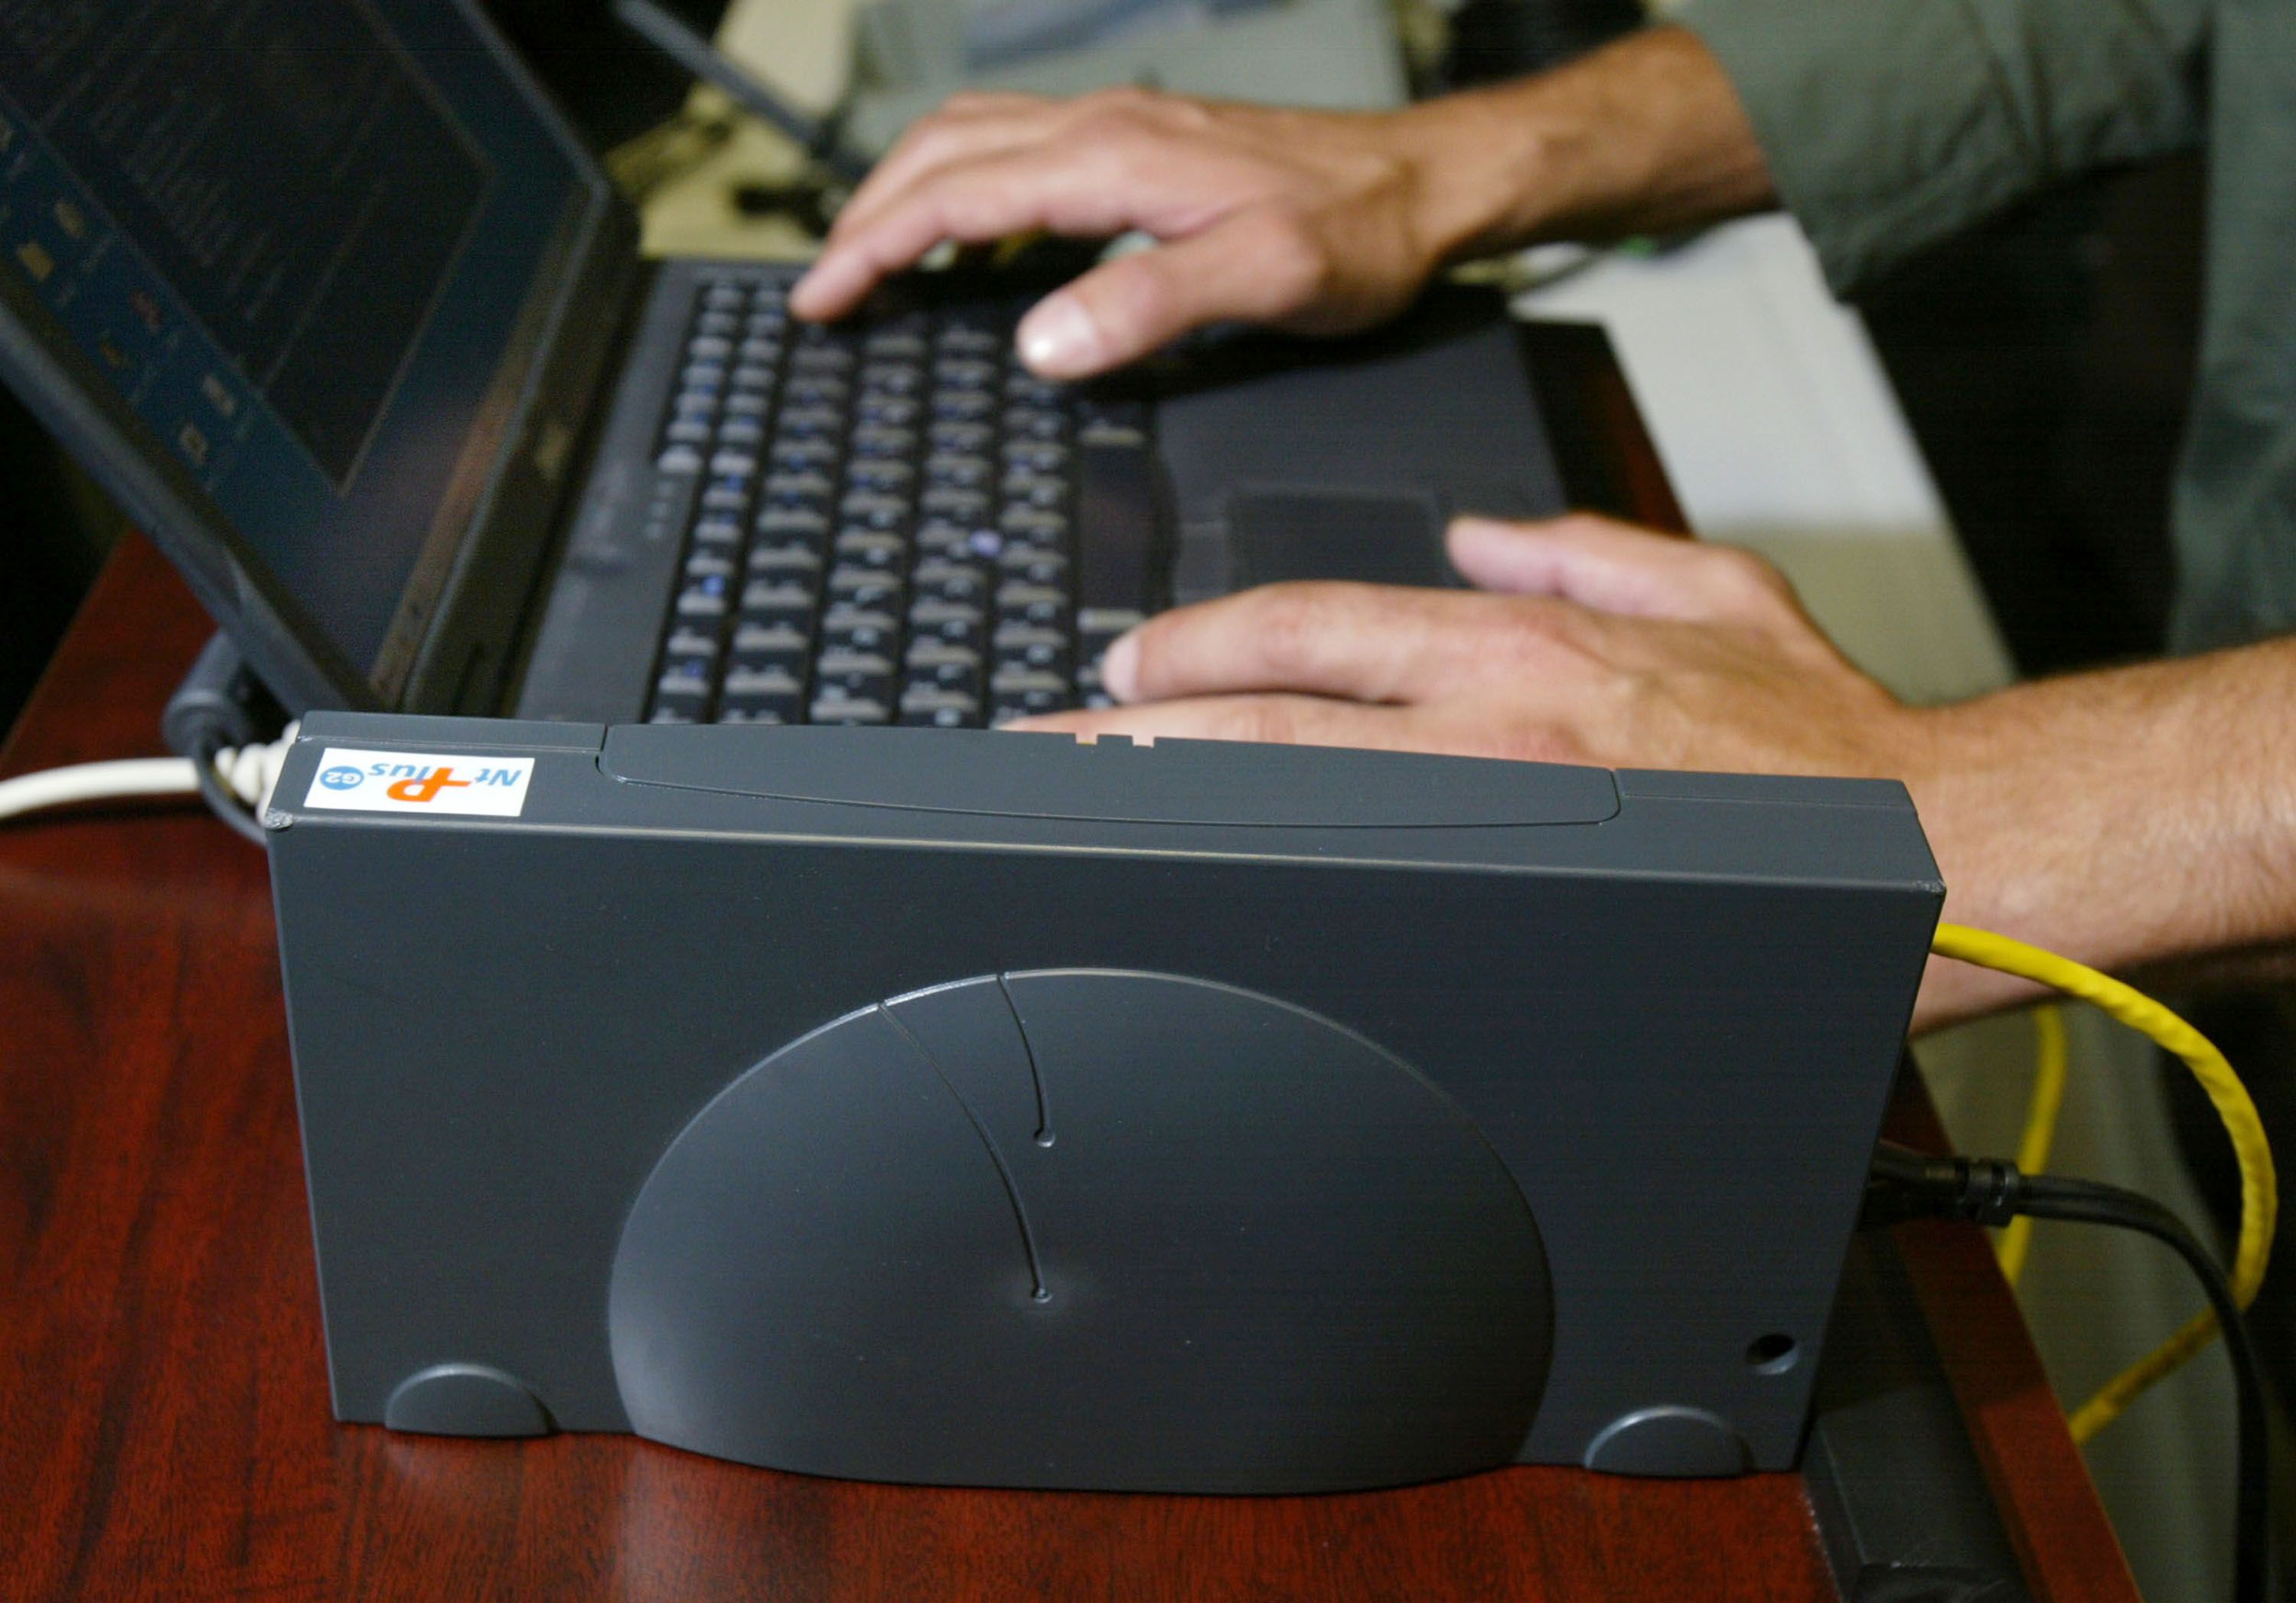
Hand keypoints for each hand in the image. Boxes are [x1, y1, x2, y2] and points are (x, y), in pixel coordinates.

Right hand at [790, 88, 1486, 377]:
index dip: (874, 247)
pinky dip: (965, 189)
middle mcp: (1106, 128)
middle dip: (865, 217)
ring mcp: (1123, 130)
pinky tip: (972, 239)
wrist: (1428, 184)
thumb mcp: (1263, 278)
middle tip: (820, 287)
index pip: (952, 194)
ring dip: (907, 192)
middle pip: (942, 152)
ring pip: (975, 140)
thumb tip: (1042, 343)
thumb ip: (1148, 306)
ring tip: (867, 257)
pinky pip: (1022, 152)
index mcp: (1113, 159)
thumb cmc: (1361, 231)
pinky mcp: (1145, 146)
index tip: (821, 299)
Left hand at [1018, 515, 2031, 1023]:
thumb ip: (1582, 549)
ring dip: (1163, 805)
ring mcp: (1501, 820)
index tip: (1123, 671)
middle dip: (1130, 729)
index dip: (1194, 650)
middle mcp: (1493, 719)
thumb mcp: (1715, 595)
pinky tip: (1204, 913)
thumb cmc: (1835, 743)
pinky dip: (1271, 897)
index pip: (1308, 627)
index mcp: (1523, 642)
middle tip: (1043, 751)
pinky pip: (1367, 900)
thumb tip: (1478, 534)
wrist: (1943, 848)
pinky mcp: (1536, 911)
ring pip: (1286, 803)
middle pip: (1261, 713)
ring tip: (1069, 821)